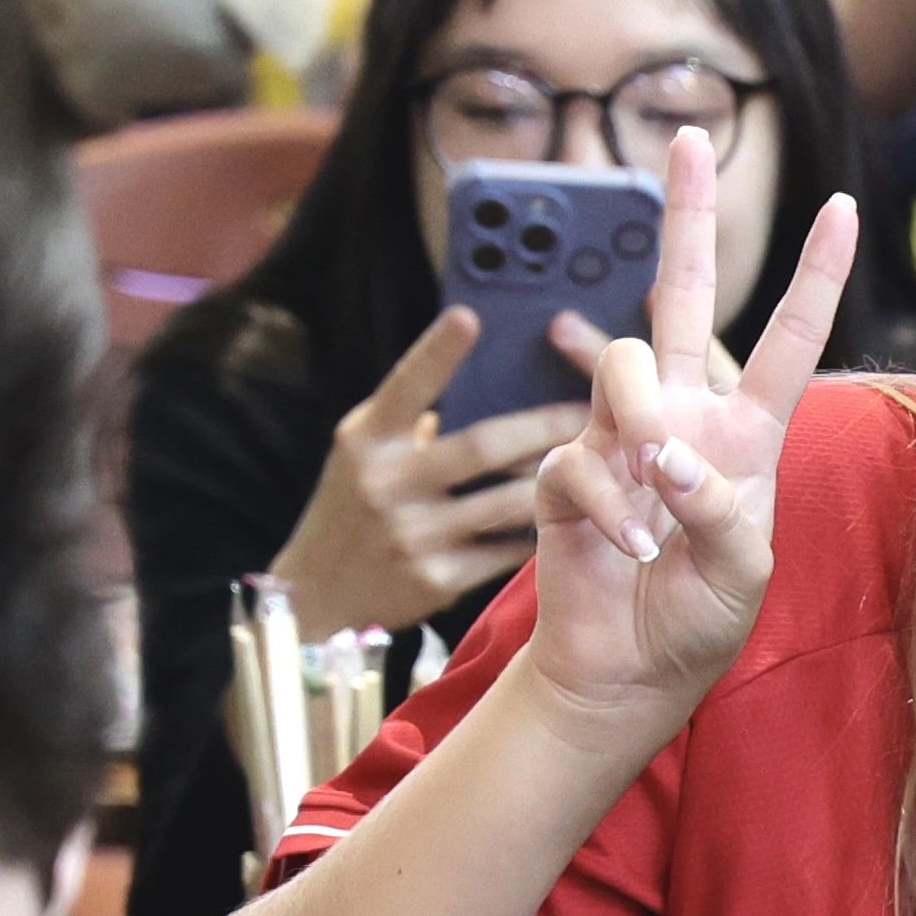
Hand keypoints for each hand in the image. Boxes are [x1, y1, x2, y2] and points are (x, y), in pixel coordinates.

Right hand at [266, 305, 593, 633]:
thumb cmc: (353, 509)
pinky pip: (504, 550)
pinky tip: (571, 517)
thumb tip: (479, 374)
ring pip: (505, 501)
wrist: (319, 599)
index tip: (470, 315)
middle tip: (588, 408)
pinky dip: (536, 530)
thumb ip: (408, 417)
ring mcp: (412, 535)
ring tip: (596, 461)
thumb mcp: (363, 454)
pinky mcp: (436, 580)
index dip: (437, 351)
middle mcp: (385, 482)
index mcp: (366, 439)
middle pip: (483, 446)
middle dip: (543, 426)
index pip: (406, 386)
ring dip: (553, 480)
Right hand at [519, 125, 854, 720]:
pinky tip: (628, 551)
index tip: (843, 208)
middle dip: (687, 218)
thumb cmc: (698, 620)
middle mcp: (683, 416)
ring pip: (621, 362)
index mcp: (745, 432)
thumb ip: (723, 512)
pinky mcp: (566, 472)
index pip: (786, 340)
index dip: (814, 276)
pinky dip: (606, 506)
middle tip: (689, 137)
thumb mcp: (744, 575)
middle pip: (682, 297)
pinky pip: (578, 458)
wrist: (629, 672)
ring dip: (638, 417)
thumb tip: (669, 453)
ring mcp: (621, 438)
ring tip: (656, 490)